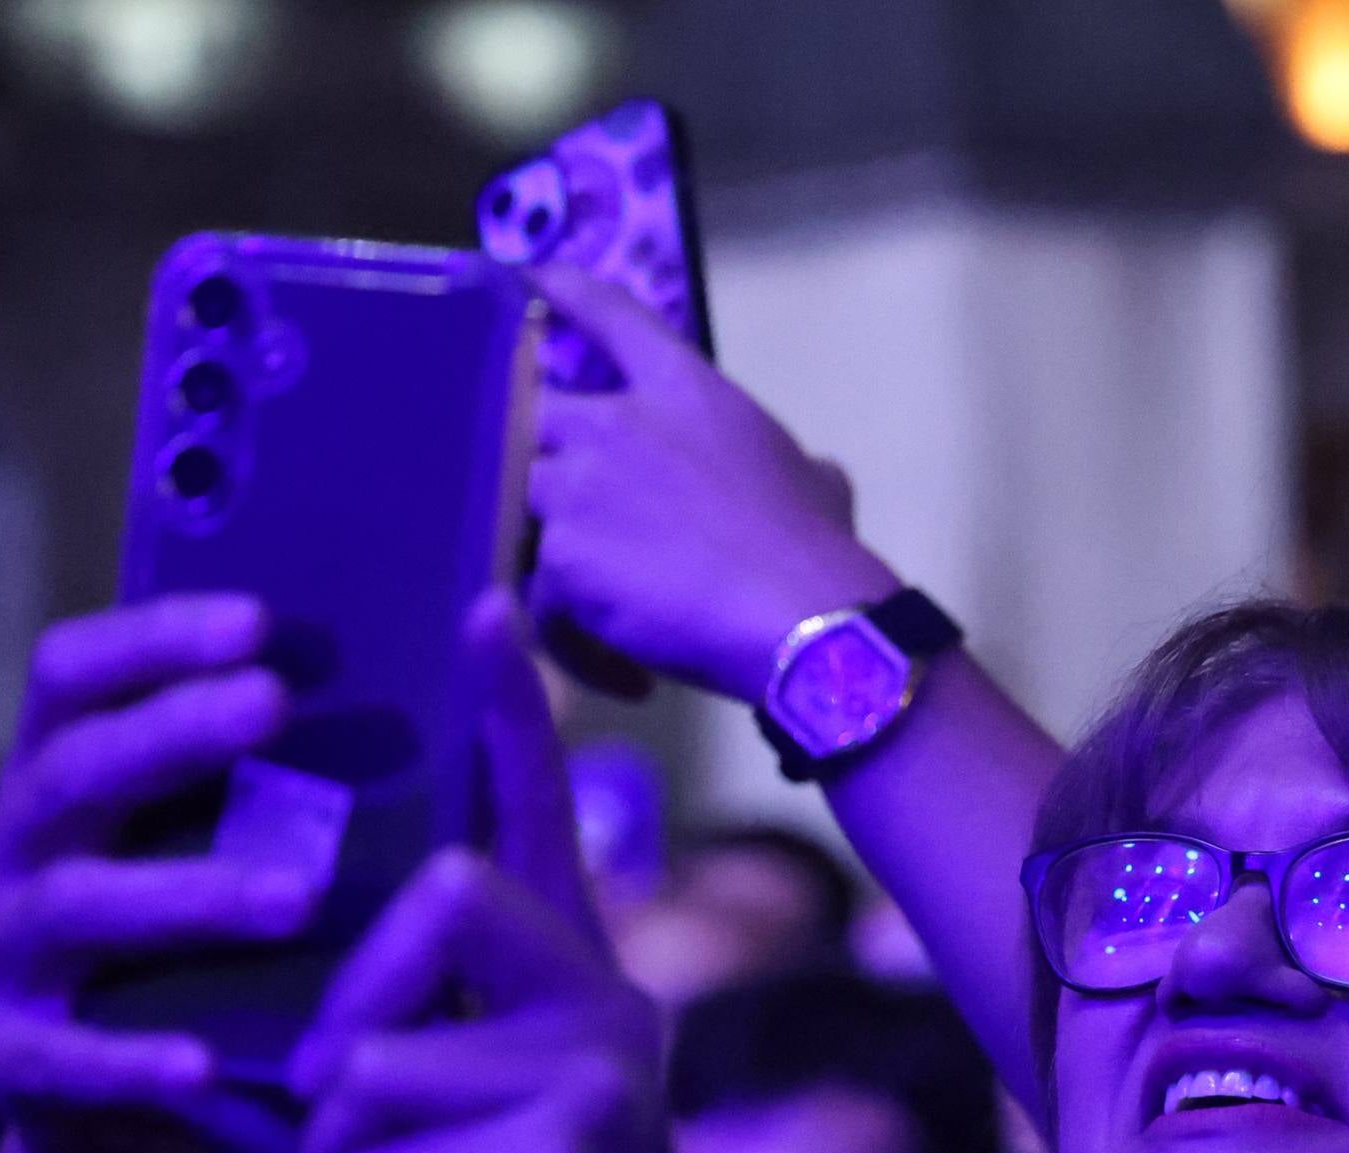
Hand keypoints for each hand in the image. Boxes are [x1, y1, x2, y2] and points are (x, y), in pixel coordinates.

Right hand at [0, 596, 319, 1152]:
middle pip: (74, 770)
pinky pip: (69, 1058)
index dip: (151, 638)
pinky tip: (208, 1063)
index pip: (72, 676)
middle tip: (275, 704)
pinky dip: (135, 1059)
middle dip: (172, 733)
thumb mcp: (234, 853)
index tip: (259, 621)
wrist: (134, 1121)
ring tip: (298, 898)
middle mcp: (9, 853)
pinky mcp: (10, 1063)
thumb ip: (291, 775)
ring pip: (79, 904)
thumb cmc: (207, 955)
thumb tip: (441, 664)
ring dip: (187, 894)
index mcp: (57, 781)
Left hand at [288, 594, 769, 1152]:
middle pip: (428, 901)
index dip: (507, 714)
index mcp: (576, 980)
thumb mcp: (458, 1125)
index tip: (482, 598)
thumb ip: (405, 1046)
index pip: (533, 822)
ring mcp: (590, 1074)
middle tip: (367, 1130)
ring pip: (362, 1066)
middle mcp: (601, 1000)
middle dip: (347, 1025)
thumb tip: (288, 1019)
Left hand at [525, 263, 899, 705]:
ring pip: (530, 512)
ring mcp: (580, 487)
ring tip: (614, 618)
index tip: (530, 279)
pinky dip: (582, 645)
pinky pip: (545, 599)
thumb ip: (790, 460)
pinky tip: (631, 677)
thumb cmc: (818, 545)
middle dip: (548, 463)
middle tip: (581, 520)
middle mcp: (617, 422)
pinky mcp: (562, 556)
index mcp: (683, 388)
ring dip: (562, 562)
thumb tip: (815, 473)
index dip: (565, 294)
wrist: (804, 615)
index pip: (611, 316)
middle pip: (534, 417)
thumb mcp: (815, 478)